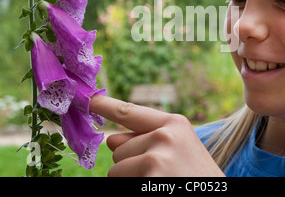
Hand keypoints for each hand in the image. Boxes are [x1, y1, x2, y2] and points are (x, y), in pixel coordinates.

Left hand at [90, 95, 224, 176]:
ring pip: (116, 168)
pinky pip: (118, 181)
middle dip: (130, 162)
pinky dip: (131, 186)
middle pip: (119, 147)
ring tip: (161, 181)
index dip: (106, 106)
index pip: (130, 111)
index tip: (88, 99)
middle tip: (161, 173)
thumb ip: (146, 140)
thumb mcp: (178, 151)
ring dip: (131, 178)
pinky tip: (158, 186)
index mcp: (174, 123)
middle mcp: (165, 134)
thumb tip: (110, 139)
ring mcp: (157, 154)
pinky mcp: (150, 173)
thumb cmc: (196, 177)